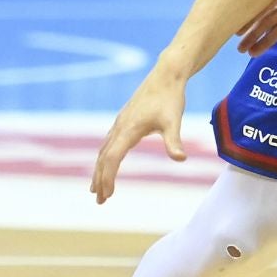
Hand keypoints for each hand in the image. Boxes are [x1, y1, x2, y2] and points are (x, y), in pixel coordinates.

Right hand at [90, 68, 188, 201]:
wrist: (167, 75)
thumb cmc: (171, 98)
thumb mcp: (174, 121)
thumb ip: (174, 141)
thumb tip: (180, 159)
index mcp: (128, 130)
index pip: (111, 159)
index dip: (107, 178)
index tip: (108, 195)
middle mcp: (120, 127)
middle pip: (103, 158)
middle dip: (99, 180)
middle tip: (99, 201)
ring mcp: (120, 123)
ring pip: (103, 150)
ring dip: (99, 170)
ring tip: (96, 188)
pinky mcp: (124, 120)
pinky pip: (109, 143)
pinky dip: (104, 157)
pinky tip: (106, 163)